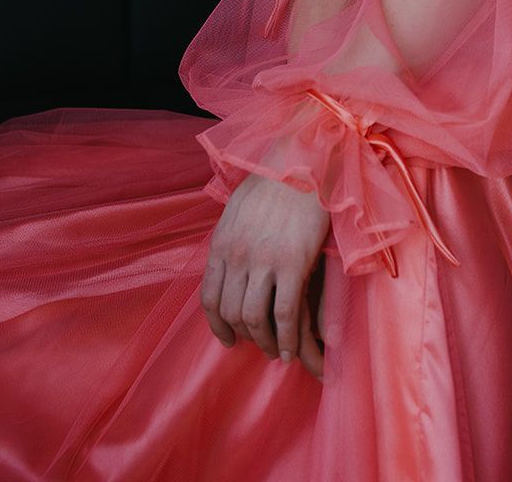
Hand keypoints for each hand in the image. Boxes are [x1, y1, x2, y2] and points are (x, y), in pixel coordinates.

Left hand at [201, 171, 329, 380]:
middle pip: (230, 312)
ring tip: (274, 351)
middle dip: (243, 335)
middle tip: (257, 343)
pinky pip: (285, 314)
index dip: (217, 325)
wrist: (303, 160)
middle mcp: (237, 256)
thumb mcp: (237, 208)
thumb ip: (230, 237)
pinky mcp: (293, 264)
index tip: (228, 338)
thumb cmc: (274, 178)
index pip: (208, 297)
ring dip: (263, 341)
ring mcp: (264, 261)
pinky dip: (285, 338)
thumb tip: (227, 259)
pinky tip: (289, 349)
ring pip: (254, 318)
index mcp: (221, 243)